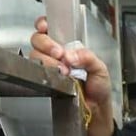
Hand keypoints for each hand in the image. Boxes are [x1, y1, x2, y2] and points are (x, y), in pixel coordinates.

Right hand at [30, 16, 114, 135]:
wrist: (96, 111)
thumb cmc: (99, 89)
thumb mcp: (100, 69)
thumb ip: (87, 57)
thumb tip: (71, 54)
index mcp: (69, 47)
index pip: (51, 29)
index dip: (44, 24)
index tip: (45, 26)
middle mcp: (56, 55)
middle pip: (38, 40)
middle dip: (47, 45)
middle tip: (60, 54)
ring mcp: (49, 68)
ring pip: (35, 55)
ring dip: (49, 60)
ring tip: (65, 70)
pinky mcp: (45, 81)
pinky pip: (36, 71)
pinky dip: (46, 71)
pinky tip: (58, 77)